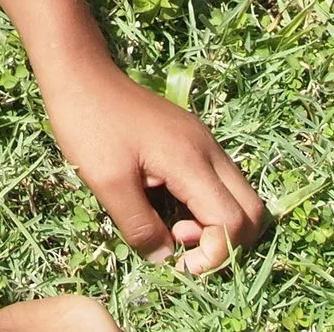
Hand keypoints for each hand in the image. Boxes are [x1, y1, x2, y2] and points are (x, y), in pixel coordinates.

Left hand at [44, 63, 264, 275]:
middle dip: (227, 241)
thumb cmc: (89, 124)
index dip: (215, 254)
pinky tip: (167, 206)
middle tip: (182, 246)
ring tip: (171, 227)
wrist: (81, 73)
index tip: (178, 261)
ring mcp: (203, 142)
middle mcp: (209, 150)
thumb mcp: (107, 182)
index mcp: (191, 161)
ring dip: (216, 223)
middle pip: (252, 210)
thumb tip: (166, 259)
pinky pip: (218, 181)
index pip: (235, 221)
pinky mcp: (192, 139)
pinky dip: (205, 205)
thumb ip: (140, 226)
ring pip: (238, 196)